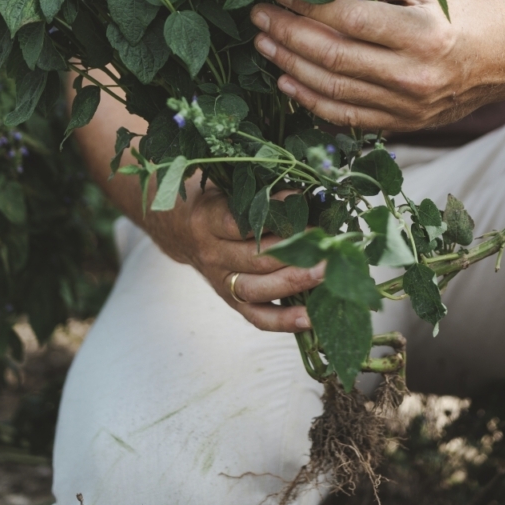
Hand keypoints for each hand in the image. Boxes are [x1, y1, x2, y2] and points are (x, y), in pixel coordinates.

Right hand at [144, 173, 323, 332]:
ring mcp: (220, 280)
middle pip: (256, 261)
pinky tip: (311, 318)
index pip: (240, 224)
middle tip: (328, 248)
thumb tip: (302, 193)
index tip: (301, 204)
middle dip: (296, 255)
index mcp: (207, 220)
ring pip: (258, 289)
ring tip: (326, 274)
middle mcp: (212, 254)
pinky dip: (284, 320)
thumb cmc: (209, 197)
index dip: (272, 217)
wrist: (176, 226)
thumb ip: (254, 189)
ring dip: (295, 283)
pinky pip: (256, 316)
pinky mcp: (229, 299)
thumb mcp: (222, 183)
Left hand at [251, 0, 504, 132]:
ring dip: (290, 66)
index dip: (304, 3)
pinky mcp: (404, 124)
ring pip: (332, 90)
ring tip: (264, 44)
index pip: (347, 17)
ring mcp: (408, 106)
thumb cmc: (464, 9)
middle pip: (332, 56)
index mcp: (421, 34)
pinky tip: (286, 82)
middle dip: (287, 33)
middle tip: (258, 15)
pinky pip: (347, 118)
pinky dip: (311, 101)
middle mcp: (413, 75)